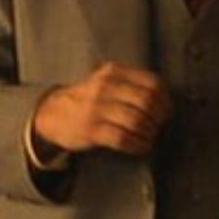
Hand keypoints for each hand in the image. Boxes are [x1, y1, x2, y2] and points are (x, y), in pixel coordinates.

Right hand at [32, 62, 172, 155]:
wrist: (53, 113)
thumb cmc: (88, 98)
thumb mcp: (106, 79)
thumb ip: (131, 82)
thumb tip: (164, 99)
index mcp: (114, 72)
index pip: (152, 83)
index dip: (165, 100)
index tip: (166, 111)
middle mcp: (106, 87)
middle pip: (147, 102)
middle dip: (159, 118)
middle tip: (159, 126)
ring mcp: (97, 108)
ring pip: (137, 121)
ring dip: (149, 133)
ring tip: (150, 137)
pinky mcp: (91, 130)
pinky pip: (123, 138)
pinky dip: (138, 145)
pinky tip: (141, 146)